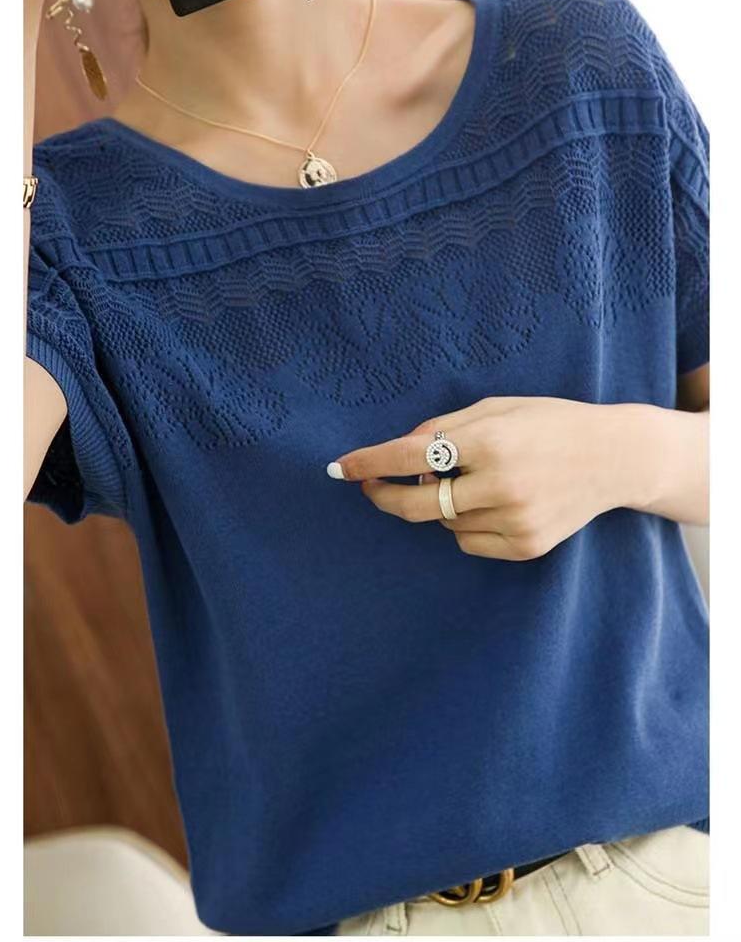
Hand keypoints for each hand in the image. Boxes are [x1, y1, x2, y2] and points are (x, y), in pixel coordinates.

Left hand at [329, 396, 645, 560]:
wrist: (614, 457)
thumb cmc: (549, 422)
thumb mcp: (496, 407)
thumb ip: (444, 427)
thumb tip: (399, 450)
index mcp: (490, 441)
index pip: (411, 456)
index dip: (370, 462)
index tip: (339, 467)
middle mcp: (500, 485)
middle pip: (416, 504)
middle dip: (384, 496)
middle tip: (368, 486)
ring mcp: (515, 521)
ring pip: (442, 523)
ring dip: (438, 504)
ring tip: (471, 480)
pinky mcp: (526, 547)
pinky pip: (468, 542)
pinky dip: (464, 524)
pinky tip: (492, 502)